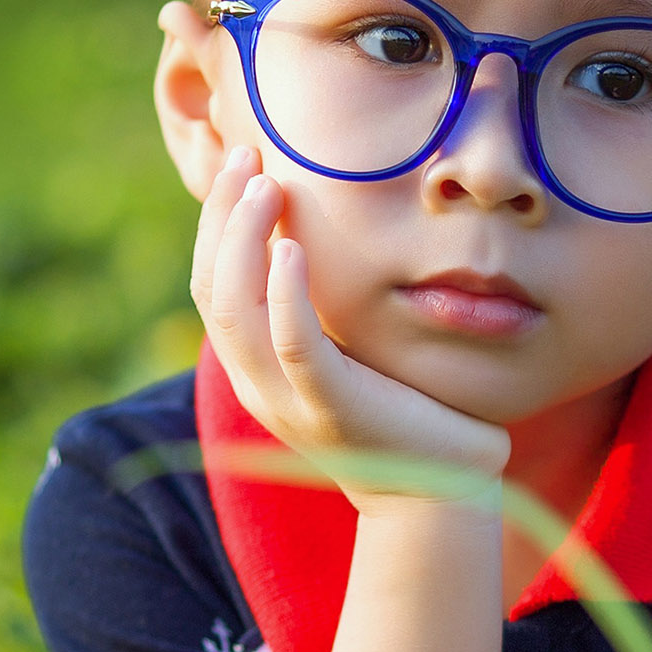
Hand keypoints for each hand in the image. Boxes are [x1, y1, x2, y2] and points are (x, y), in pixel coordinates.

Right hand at [191, 144, 508, 506]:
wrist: (440, 493)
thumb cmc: (407, 415)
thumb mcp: (353, 354)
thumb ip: (328, 310)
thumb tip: (323, 239)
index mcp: (257, 370)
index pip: (211, 286)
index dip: (217, 223)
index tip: (246, 164)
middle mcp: (258, 384)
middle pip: (211, 289)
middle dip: (222, 217)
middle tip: (250, 158)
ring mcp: (288, 399)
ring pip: (236, 310)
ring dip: (244, 241)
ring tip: (268, 188)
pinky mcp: (331, 407)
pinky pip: (293, 344)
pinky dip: (286, 294)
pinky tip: (294, 248)